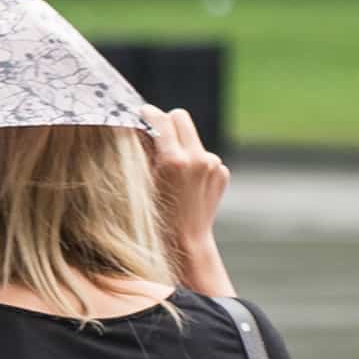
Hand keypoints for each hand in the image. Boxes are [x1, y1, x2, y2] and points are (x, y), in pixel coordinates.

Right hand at [140, 107, 227, 272]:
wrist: (186, 244)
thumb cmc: (156, 219)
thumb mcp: (141, 185)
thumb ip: (141, 153)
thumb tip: (136, 128)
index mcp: (175, 161)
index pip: (161, 119)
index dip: (147, 114)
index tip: (139, 115)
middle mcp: (199, 159)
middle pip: (180, 118)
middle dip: (166, 122)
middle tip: (154, 134)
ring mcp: (214, 166)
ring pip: (192, 139)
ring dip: (181, 146)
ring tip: (170, 172)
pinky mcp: (222, 173)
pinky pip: (204, 157)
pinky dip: (194, 164)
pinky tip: (186, 185)